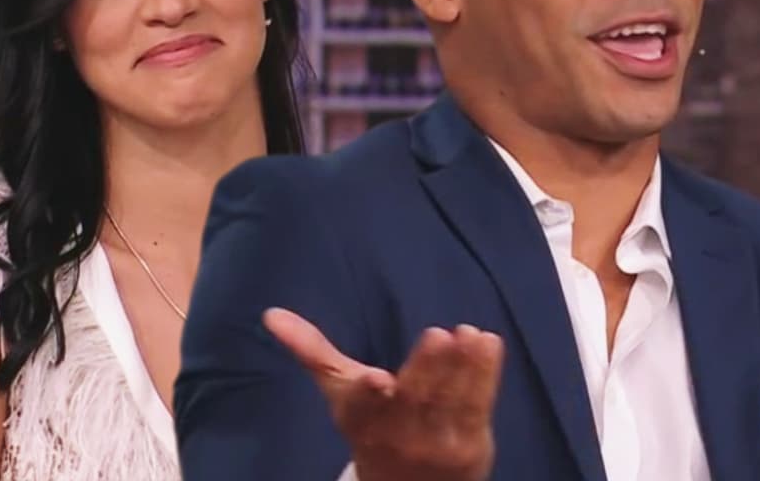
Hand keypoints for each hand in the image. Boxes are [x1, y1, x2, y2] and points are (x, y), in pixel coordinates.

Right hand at [263, 307, 503, 480]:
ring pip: (450, 401)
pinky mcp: (469, 445)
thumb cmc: (372, 427)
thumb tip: (271, 314)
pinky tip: (489, 343)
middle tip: (439, 334)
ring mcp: (435, 443)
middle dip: (427, 368)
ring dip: (464, 366)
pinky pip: (478, 407)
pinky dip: (486, 375)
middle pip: (414, 399)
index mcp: (361, 418)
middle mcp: (397, 435)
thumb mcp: (340, 392)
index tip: (377, 379)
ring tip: (471, 334)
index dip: (368, 393)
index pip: (363, 406)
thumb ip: (311, 351)